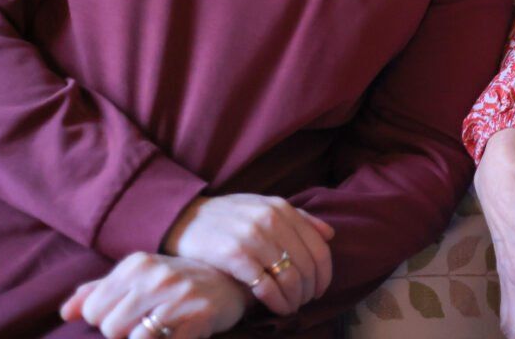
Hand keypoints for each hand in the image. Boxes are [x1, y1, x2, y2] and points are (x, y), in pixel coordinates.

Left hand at [59, 253, 247, 338]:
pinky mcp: (196, 317)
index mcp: (137, 263)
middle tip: (147, 325)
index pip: (94, 308)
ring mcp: (177, 295)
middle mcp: (156, 275)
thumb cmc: (177, 283)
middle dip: (123, 333)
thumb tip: (65, 313)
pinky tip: (174, 335)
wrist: (231, 282)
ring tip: (160, 330)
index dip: (106, 320)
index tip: (129, 316)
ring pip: (131, 337)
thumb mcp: (138, 279)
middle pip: (110, 326)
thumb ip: (99, 292)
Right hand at [161, 194, 333, 316]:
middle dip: (309, 290)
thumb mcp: (263, 206)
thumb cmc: (228, 216)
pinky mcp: (234, 256)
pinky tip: (276, 308)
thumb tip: (329, 234)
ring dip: (294, 299)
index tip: (320, 289)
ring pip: (289, 278)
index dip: (324, 274)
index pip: (318, 248)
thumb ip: (298, 218)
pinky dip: (276, 302)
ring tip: (291, 307)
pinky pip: (266, 286)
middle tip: (304, 302)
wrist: (184, 217)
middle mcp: (271, 221)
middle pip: (306, 266)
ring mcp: (253, 238)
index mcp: (282, 209)